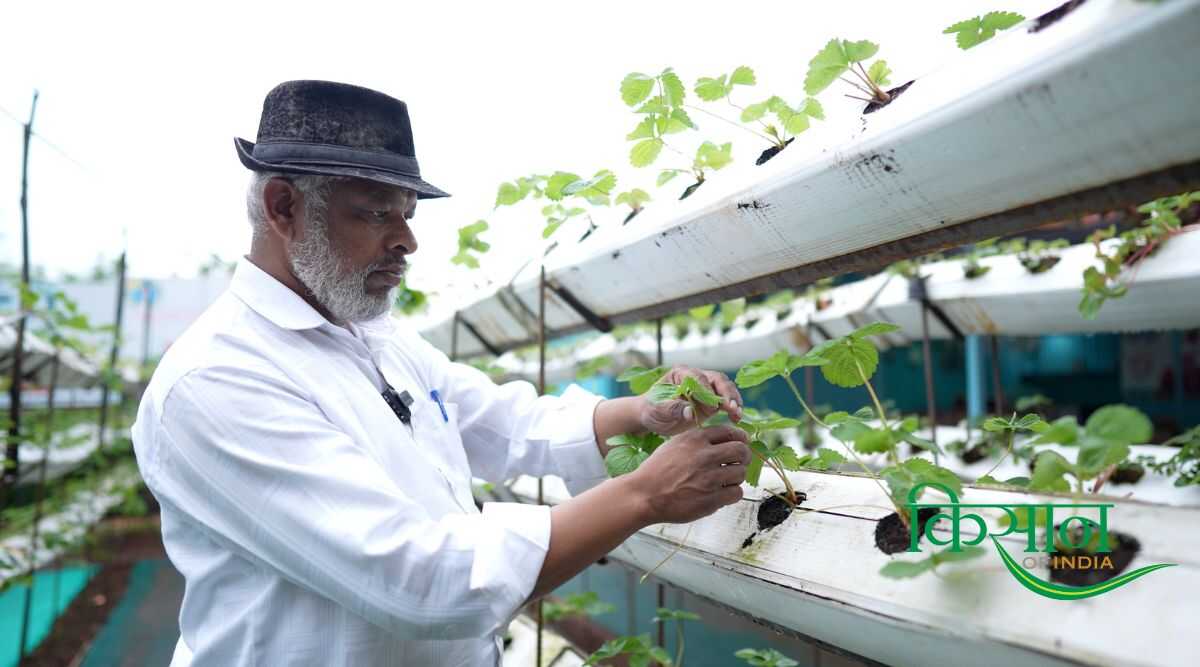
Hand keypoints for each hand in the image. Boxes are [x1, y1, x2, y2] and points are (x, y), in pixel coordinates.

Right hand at [624, 424, 750, 523]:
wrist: (644, 495)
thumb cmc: (657, 470)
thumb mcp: (674, 444)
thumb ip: (698, 440)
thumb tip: (724, 439)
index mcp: (695, 439)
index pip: (730, 431)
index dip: (740, 437)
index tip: (741, 442)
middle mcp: (704, 456)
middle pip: (741, 451)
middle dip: (744, 456)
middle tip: (739, 462)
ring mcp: (709, 478)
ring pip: (741, 473)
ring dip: (736, 477)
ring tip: (726, 480)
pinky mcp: (711, 499)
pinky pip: (736, 493)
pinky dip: (732, 493)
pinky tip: (722, 493)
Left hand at [639, 366, 742, 435]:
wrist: (652, 418)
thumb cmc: (652, 409)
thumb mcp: (657, 409)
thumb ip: (673, 409)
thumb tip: (690, 412)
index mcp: (681, 373)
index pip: (698, 377)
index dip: (706, 391)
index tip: (711, 408)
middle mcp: (696, 377)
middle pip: (717, 379)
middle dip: (726, 393)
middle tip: (732, 408)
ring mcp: (705, 388)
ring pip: (725, 389)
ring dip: (733, 401)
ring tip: (737, 414)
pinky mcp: (711, 401)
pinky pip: (725, 402)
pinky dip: (732, 409)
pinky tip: (736, 419)